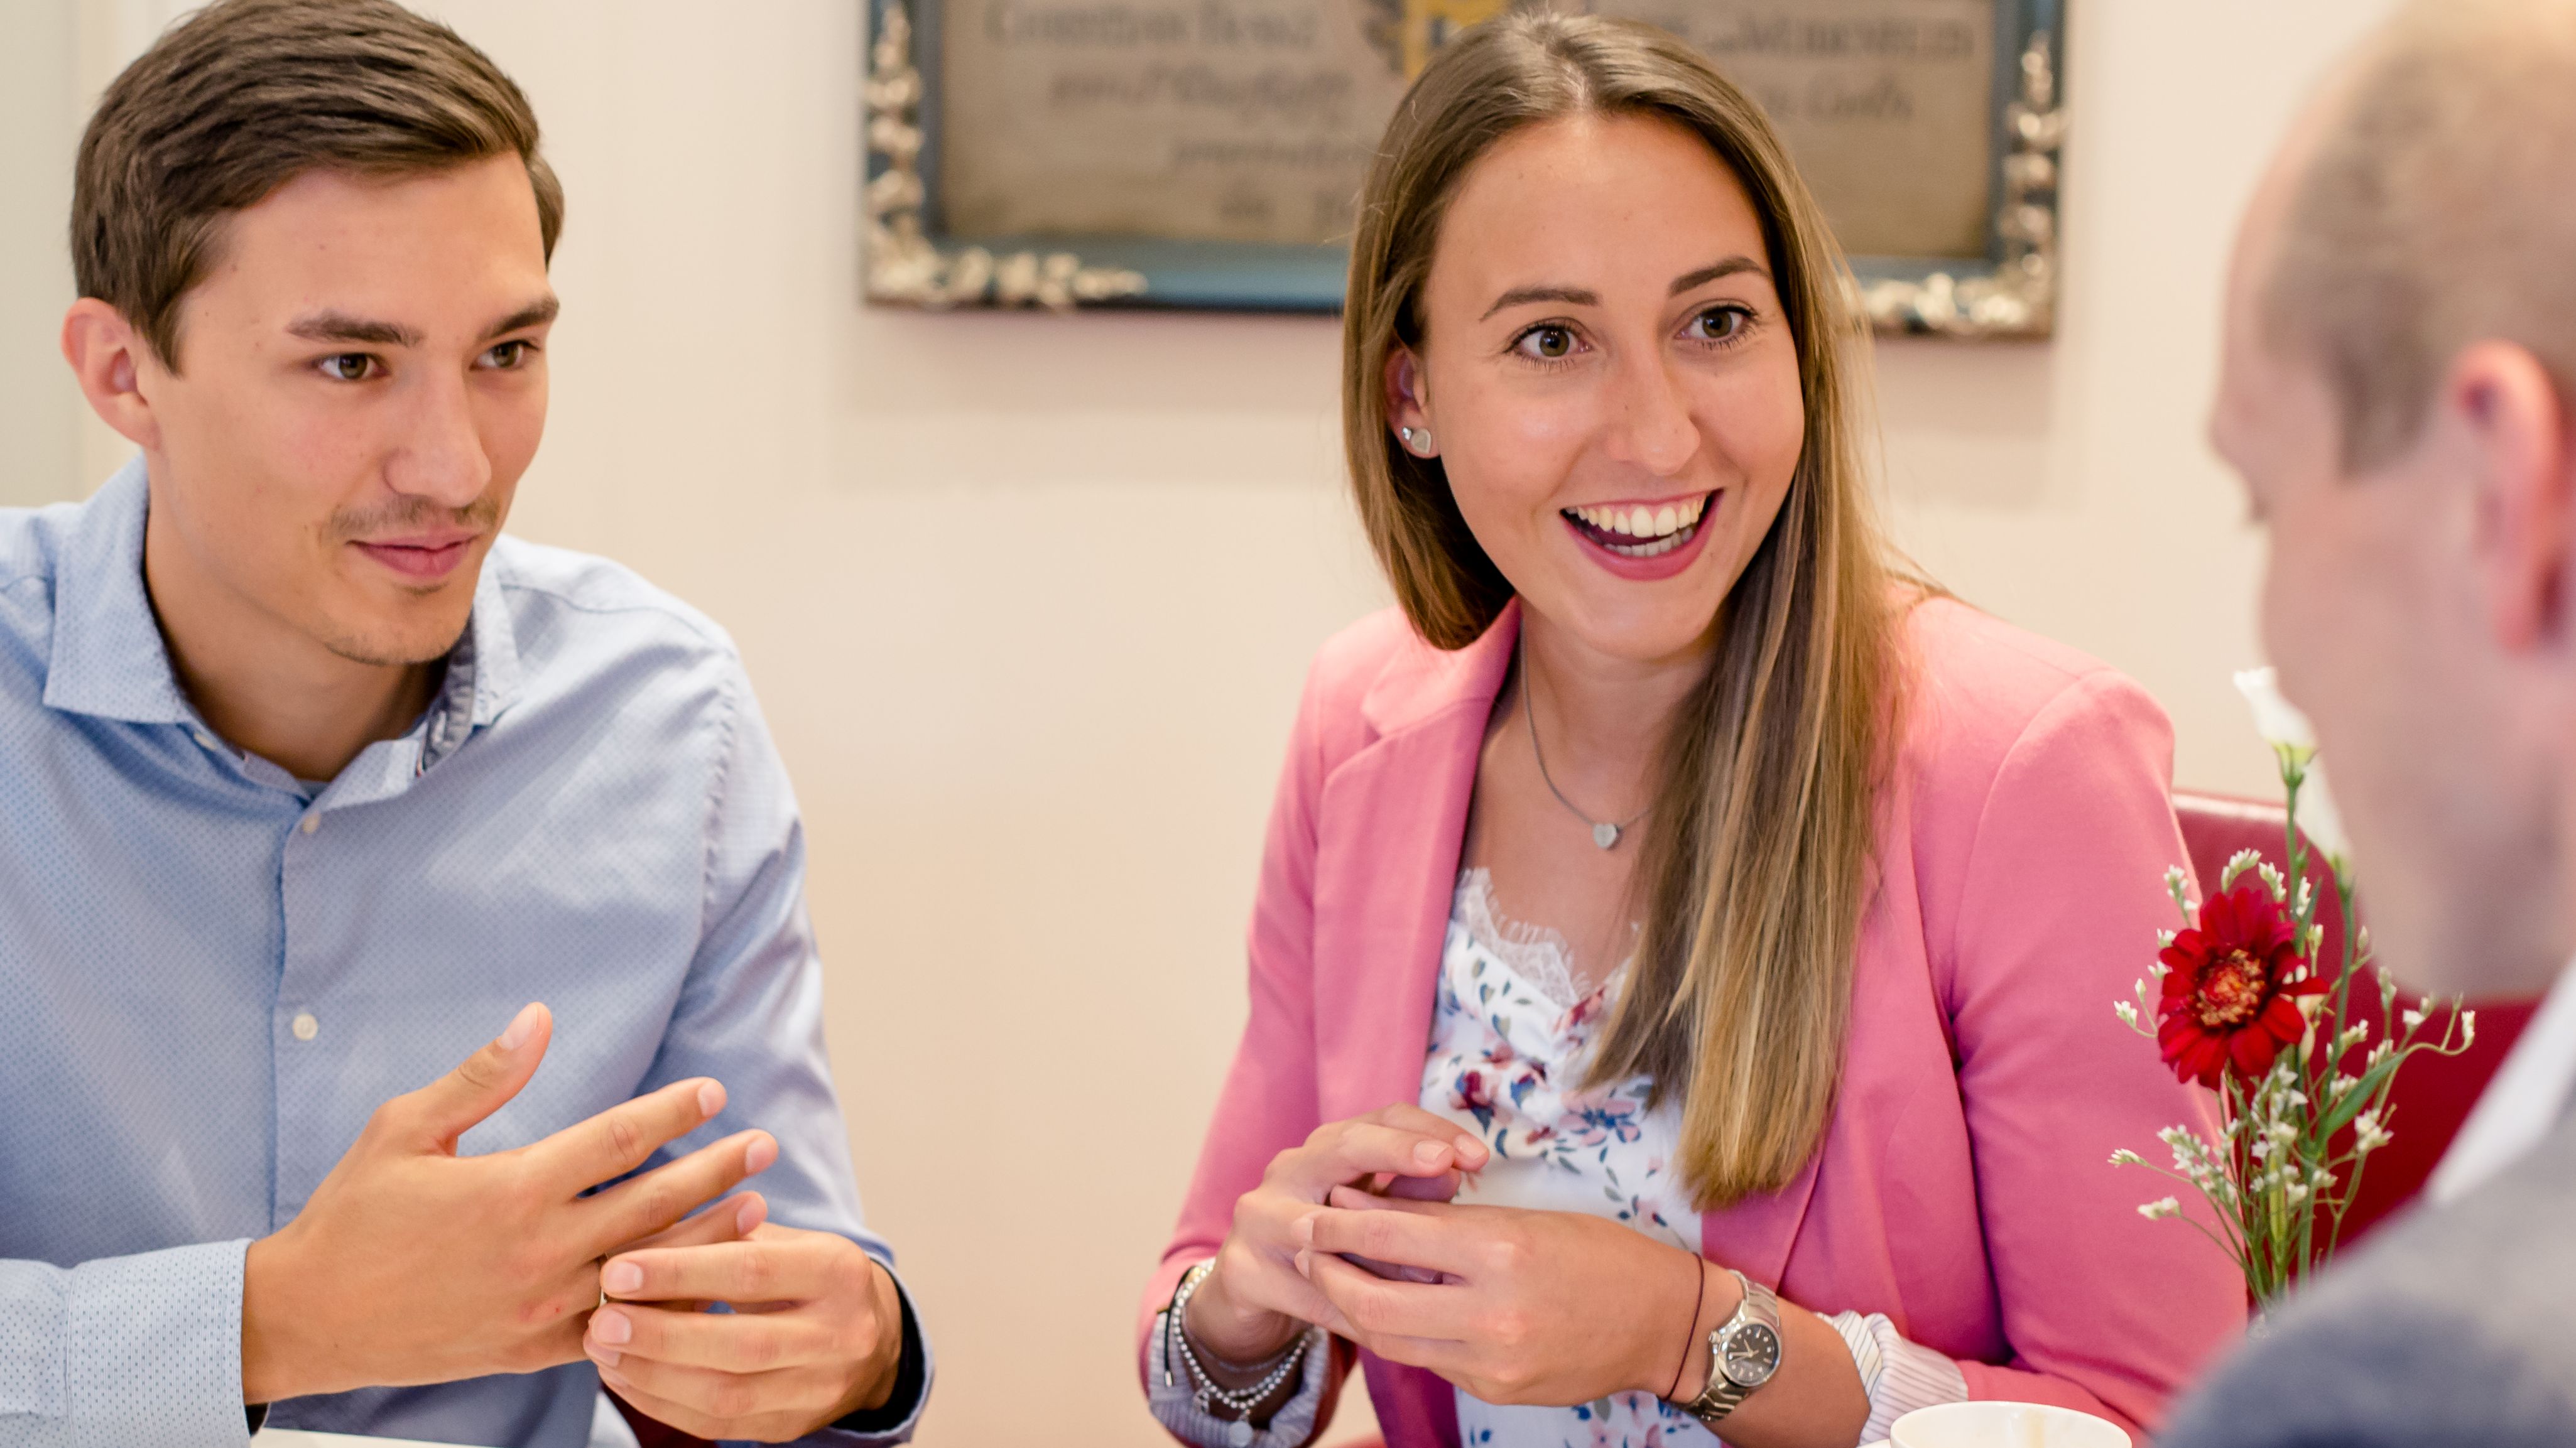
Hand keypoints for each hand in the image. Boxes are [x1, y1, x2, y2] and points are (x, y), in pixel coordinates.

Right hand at [240, 1003, 774, 1401]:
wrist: (310, 1318)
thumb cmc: (353, 1214)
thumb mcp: (405, 1129)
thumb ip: (482, 1076)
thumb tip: (538, 1018)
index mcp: (510, 1189)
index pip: (616, 1142)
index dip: (672, 1113)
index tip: (714, 1092)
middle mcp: (537, 1250)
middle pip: (651, 1203)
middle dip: (715, 1170)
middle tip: (764, 1144)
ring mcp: (541, 1307)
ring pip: (647, 1268)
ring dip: (707, 1236)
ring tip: (756, 1206)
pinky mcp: (534, 1350)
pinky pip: (619, 1329)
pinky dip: (665, 1306)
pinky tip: (703, 1286)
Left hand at [585, 1222, 904, 1441]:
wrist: (870, 1338)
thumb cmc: (806, 1275)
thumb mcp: (782, 1240)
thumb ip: (721, 1235)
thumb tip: (636, 1233)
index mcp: (837, 1271)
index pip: (752, 1273)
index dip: (680, 1273)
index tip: (618, 1269)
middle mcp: (839, 1335)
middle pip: (741, 1344)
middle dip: (661, 1334)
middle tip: (602, 1320)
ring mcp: (819, 1389)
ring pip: (726, 1395)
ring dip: (653, 1374)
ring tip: (603, 1349)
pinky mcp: (792, 1427)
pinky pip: (718, 1425)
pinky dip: (662, 1403)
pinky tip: (626, 1376)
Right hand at [1187, 1104, 1490, 1367]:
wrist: (1251, 1291)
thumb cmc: (1329, 1244)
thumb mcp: (1373, 1213)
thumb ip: (1411, 1193)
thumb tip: (1454, 1172)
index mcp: (1327, 1147)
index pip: (1383, 1118)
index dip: (1431, 1130)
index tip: (1478, 1155)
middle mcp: (1290, 1168)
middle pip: (1346, 1145)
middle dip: (1401, 1151)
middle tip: (1448, 1161)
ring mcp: (1259, 1215)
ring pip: (1323, 1223)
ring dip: (1379, 1245)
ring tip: (1429, 1263)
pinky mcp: (1243, 1269)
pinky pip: (1304, 1287)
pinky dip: (1345, 1301)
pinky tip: (1384, 1316)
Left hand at [1291, 1188, 1700, 1405]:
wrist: (1662, 1323)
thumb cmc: (1598, 1254)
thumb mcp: (1523, 1220)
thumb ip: (1445, 1221)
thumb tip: (1367, 1210)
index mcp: (1500, 1250)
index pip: (1390, 1236)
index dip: (1339, 1225)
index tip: (1316, 1210)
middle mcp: (1492, 1311)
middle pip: (1371, 1302)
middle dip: (1327, 1274)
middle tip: (1307, 1249)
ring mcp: (1493, 1360)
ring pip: (1390, 1340)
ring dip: (1354, 1310)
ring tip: (1336, 1280)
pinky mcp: (1496, 1390)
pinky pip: (1429, 1361)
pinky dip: (1402, 1334)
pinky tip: (1391, 1311)